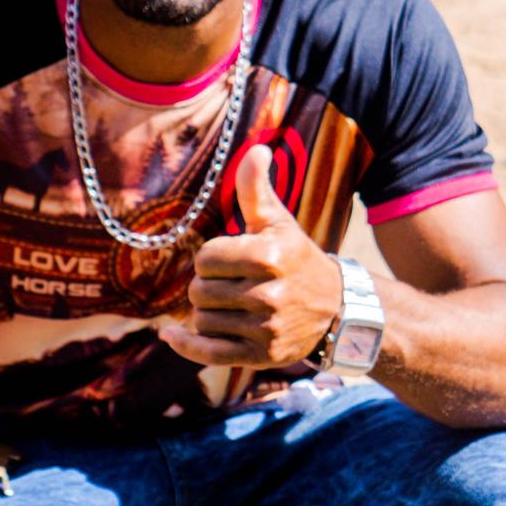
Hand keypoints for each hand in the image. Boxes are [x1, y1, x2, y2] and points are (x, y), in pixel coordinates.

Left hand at [159, 145, 343, 368]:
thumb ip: (256, 189)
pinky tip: (170, 336)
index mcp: (268, 256)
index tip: (231, 260)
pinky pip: (208, 353)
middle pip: (199, 291)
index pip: (204, 259)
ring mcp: (265, 329)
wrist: (336, 309)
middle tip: (231, 285)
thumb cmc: (296, 258)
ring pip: (202, 320)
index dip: (211, 259)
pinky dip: (185, 345)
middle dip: (208, 286)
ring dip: (207, 314)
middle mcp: (267, 294)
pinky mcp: (261, 356)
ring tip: (231, 307)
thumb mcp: (278, 222)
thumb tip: (256, 150)